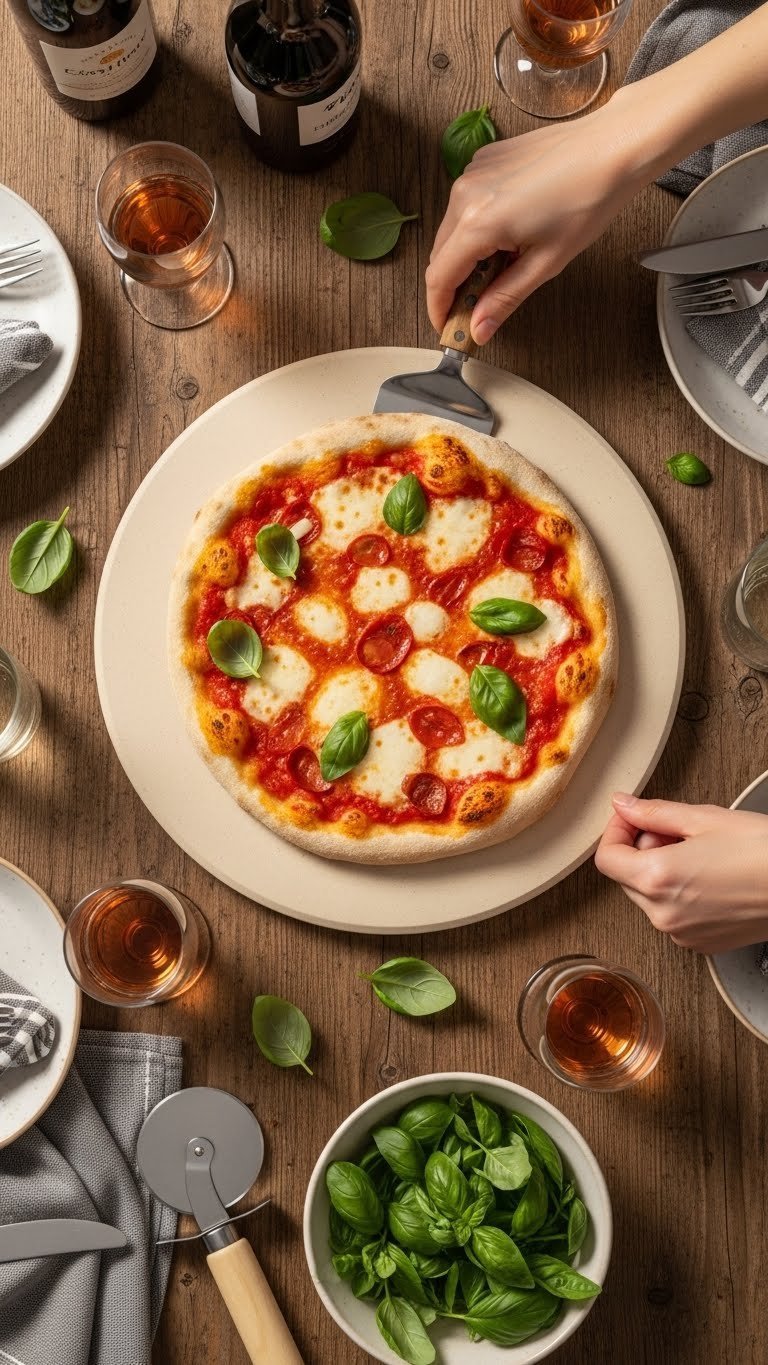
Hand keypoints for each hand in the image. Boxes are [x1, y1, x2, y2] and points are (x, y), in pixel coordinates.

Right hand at [425, 102, 644, 343]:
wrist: (613, 146)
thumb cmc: (589, 198)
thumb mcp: (546, 262)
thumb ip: (505, 298)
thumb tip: (480, 328)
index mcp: (478, 222)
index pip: (438, 278)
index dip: (439, 309)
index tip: (448, 326)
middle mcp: (466, 193)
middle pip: (441, 255)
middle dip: (455, 284)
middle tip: (480, 306)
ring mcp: (472, 172)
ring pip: (453, 230)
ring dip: (468, 254)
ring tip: (508, 262)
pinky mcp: (484, 160)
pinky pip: (467, 203)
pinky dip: (479, 225)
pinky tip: (512, 231)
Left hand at [594, 793, 767, 952]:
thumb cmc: (762, 853)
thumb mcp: (703, 818)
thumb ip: (653, 812)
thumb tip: (623, 805)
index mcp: (657, 878)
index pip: (606, 858)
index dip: (616, 831)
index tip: (632, 818)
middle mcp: (663, 913)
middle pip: (625, 877)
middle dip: (642, 849)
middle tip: (677, 833)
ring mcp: (681, 933)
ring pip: (648, 897)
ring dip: (660, 872)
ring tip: (700, 855)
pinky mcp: (699, 943)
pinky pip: (671, 915)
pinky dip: (679, 894)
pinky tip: (709, 878)